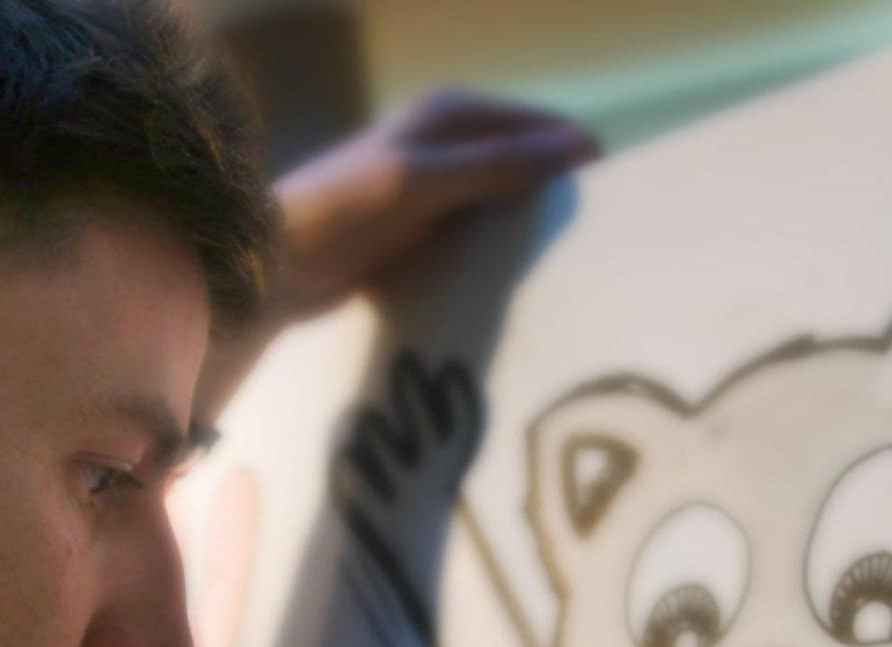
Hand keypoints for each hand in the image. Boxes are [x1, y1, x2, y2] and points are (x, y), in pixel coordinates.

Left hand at [194, 93, 595, 420]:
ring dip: (533, 228)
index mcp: (454, 115)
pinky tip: (521, 284)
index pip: (544, 128)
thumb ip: (495, 165)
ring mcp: (437, 188)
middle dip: (562, 195)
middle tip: (601, 245)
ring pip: (507, 201)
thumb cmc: (342, 209)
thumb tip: (576, 149)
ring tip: (571, 269)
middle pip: (528, 163)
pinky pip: (480, 234)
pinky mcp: (423, 231)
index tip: (619, 207)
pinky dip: (502, 251)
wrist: (272, 261)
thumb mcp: (421, 182)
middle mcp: (450, 143)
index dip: (581, 161)